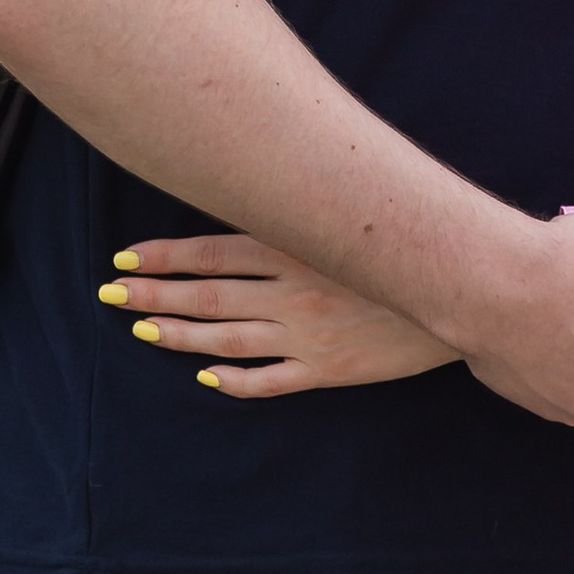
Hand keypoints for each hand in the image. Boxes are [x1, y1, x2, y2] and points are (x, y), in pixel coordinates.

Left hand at [107, 235, 454, 394]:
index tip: (124, 261)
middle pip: (209, 296)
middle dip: (154, 297)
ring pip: (228, 339)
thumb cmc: (406, 247)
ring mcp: (309, 335)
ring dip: (179, 337)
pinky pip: (272, 380)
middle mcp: (295, 291)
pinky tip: (206, 378)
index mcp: (299, 248)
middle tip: (109, 297)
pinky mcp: (329, 369)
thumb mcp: (350, 218)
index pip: (215, 251)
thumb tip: (252, 192)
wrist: (463, 294)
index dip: (166, 258)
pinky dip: (237, 381)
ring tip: (140, 332)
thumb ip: (303, 214)